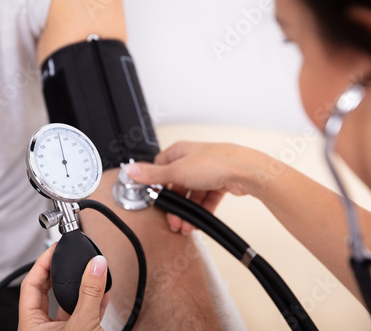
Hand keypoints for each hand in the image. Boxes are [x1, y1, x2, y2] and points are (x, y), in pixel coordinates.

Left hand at [18, 243, 109, 330]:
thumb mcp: (83, 324)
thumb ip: (90, 294)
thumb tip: (96, 266)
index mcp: (32, 325)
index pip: (30, 284)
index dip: (42, 263)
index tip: (55, 249)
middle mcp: (43, 328)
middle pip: (47, 290)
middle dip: (60, 272)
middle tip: (68, 256)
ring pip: (67, 302)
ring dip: (82, 287)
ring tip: (91, 272)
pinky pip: (83, 313)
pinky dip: (94, 301)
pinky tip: (103, 291)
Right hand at [124, 142, 252, 233]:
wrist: (247, 171)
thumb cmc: (216, 163)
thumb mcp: (177, 171)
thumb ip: (152, 174)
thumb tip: (130, 170)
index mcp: (179, 152)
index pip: (159, 168)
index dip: (155, 184)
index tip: (153, 198)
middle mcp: (192, 160)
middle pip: (176, 185)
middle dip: (174, 204)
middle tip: (172, 218)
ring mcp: (206, 172)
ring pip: (191, 195)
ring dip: (187, 211)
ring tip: (185, 225)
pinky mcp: (219, 183)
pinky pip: (205, 200)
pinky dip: (200, 212)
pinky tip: (197, 221)